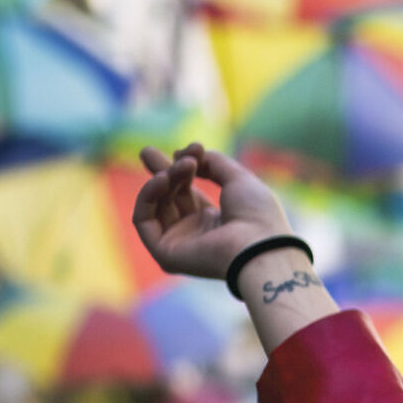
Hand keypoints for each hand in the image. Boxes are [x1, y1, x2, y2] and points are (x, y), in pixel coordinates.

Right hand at [132, 143, 295, 278]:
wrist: (259, 245)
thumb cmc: (257, 214)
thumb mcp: (237, 178)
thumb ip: (212, 162)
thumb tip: (185, 155)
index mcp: (215, 220)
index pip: (186, 190)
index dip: (182, 167)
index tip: (192, 148)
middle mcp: (195, 234)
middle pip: (168, 197)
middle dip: (163, 170)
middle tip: (147, 150)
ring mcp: (180, 245)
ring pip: (156, 204)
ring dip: (165, 178)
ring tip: (182, 164)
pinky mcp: (165, 254)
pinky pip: (143, 220)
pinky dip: (147, 196)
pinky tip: (162, 178)